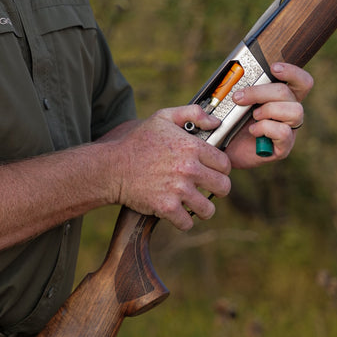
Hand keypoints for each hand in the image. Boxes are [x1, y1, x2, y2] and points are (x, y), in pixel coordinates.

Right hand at [112, 105, 231, 230]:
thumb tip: (216, 122)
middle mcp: (188, 168)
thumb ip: (192, 114)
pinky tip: (176, 212)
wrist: (112, 167)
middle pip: (223, 187)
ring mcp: (178, 189)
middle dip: (216, 188)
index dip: (219, 168)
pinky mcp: (167, 207)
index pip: (225, 164)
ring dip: (201, 208)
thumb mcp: (162, 118)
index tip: (211, 170)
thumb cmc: (137, 142)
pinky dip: (183, 220)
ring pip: (209, 209)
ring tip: (191, 202)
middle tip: (203, 187)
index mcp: (191, 147)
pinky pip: (188, 222)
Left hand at [225, 62, 312, 167]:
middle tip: (238, 98)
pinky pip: (285, 133)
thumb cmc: (225, 121)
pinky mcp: (283, 147)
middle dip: (261, 92)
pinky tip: (252, 131)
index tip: (273, 68)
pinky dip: (266, 128)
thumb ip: (238, 86)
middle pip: (290, 93)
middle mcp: (287, 112)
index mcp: (279, 97)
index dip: (291, 71)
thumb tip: (235, 71)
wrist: (218, 148)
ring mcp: (288, 129)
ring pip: (294, 111)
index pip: (300, 81)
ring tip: (251, 116)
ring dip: (268, 110)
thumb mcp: (229, 100)